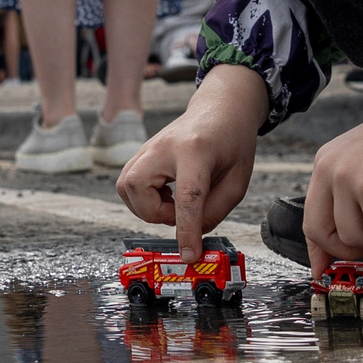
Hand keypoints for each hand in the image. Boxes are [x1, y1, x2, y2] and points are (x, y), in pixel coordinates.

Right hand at [115, 63, 265, 258]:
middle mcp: (164, 146)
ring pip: (125, 186)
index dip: (187, 231)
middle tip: (178, 213)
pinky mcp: (142, 153)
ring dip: (146, 206)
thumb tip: (192, 235)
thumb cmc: (233, 141)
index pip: (187, 197)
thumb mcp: (237, 180)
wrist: (221, 108)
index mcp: (195, 150)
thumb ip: (215, 211)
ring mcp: (149, 146)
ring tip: (172, 203)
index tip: (189, 255)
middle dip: (153, 213)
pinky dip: (143, 198)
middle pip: (137, 187)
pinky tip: (165, 194)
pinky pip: (128, 182)